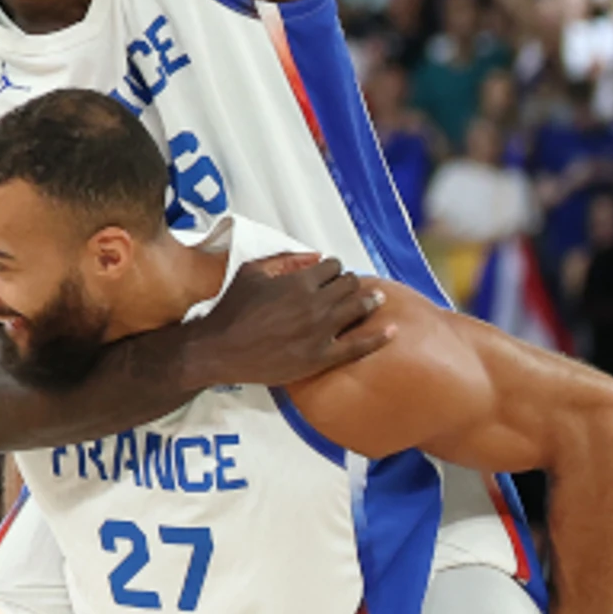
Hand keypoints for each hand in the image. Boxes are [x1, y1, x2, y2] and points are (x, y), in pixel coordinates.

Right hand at [189, 254, 391, 388]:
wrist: (219, 351)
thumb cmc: (231, 310)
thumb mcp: (252, 273)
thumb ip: (284, 260)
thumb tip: (313, 256)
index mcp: (299, 281)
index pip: (333, 266)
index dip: (334, 268)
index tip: (332, 274)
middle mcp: (314, 304)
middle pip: (349, 285)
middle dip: (350, 283)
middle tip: (349, 288)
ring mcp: (320, 331)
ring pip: (358, 308)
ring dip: (369, 300)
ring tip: (376, 299)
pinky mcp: (321, 357)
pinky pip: (358, 346)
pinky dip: (378, 337)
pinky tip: (393, 331)